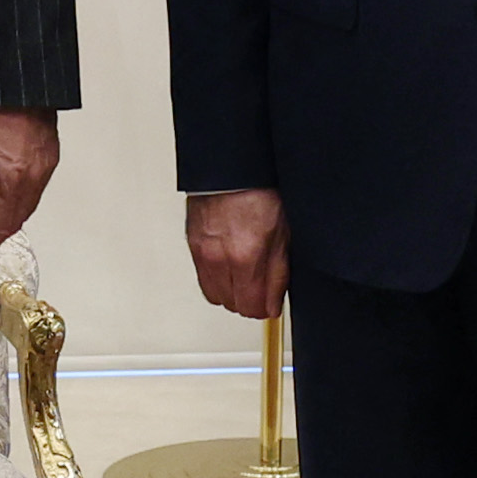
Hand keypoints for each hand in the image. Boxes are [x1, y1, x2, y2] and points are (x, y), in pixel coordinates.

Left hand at [0, 108, 59, 266]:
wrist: (16, 72)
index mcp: (12, 173)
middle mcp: (35, 171)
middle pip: (15, 220)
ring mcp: (45, 161)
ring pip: (26, 204)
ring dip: (6, 218)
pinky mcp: (48, 151)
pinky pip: (34, 186)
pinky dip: (17, 199)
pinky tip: (2, 198)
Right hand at [188, 187, 287, 319]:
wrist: (230, 169)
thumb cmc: (258, 191)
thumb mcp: (283, 233)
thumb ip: (279, 274)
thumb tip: (273, 301)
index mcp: (247, 256)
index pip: (255, 307)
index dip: (268, 308)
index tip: (272, 302)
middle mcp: (221, 259)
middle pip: (235, 306)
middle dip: (251, 302)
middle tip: (261, 289)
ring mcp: (204, 254)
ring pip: (218, 297)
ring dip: (232, 294)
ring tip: (245, 279)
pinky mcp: (193, 247)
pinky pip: (204, 280)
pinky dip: (217, 281)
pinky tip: (229, 268)